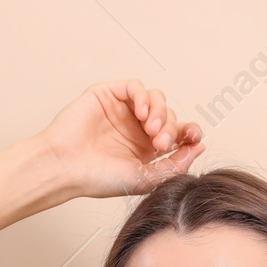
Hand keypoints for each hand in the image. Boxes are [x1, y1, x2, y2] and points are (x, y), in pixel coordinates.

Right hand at [35, 79, 205, 199]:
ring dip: (160, 111)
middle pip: (168, 116)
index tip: (194, 138)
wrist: (67, 168)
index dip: (189, 132)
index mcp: (146, 149)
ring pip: (156, 99)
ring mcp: (123, 111)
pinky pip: (135, 87)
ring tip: (151, 129)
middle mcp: (136, 129)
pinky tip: (141, 113)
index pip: (177, 133)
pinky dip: (143, 97)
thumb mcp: (146, 178)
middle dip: (170, 127)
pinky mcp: (108, 95)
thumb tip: (199, 147)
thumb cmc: (99, 179)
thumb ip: (175, 164)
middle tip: (159, 142)